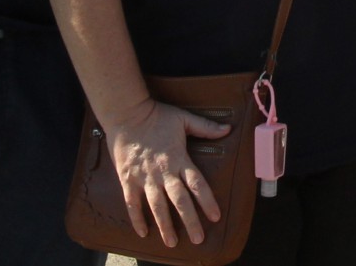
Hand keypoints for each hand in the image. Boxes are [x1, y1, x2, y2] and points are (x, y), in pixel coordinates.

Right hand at [101, 97, 229, 248]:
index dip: (207, 201)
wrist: (126, 114)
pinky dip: (137, 219)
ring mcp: (144, 177)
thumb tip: (228, 129)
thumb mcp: (183, 119)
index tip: (215, 216)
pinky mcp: (128, 179)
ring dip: (165, 225)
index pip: (196, 183)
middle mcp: (163, 172)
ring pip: (157, 206)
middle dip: (190, 221)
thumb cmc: (156, 116)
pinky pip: (132, 203)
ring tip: (172, 242)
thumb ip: (206, 127)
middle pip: (179, 200)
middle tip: (198, 239)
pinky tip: (144, 232)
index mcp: (178, 158)